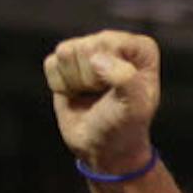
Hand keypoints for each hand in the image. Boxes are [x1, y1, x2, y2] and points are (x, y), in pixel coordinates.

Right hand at [44, 30, 161, 174]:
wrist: (102, 148)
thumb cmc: (124, 127)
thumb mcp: (135, 107)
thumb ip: (126, 80)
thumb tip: (97, 59)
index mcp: (141, 50)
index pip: (110, 43)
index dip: (108, 72)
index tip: (118, 93)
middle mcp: (116, 44)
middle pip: (85, 47)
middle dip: (89, 79)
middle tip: (102, 97)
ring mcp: (90, 50)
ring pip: (66, 53)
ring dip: (74, 82)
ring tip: (90, 95)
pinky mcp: (67, 62)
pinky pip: (51, 64)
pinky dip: (60, 85)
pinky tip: (76, 94)